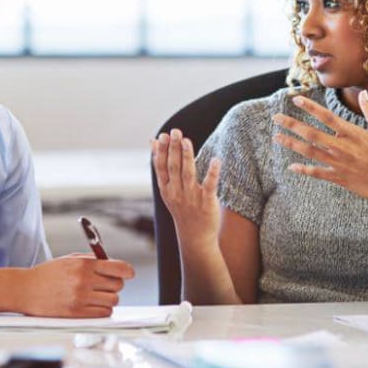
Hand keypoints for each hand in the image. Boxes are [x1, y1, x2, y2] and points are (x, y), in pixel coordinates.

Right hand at [21, 255, 134, 317]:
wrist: (25, 289)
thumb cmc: (48, 274)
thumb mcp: (69, 259)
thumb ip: (92, 261)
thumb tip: (114, 265)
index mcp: (84, 264)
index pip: (118, 268)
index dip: (127, 271)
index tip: (129, 273)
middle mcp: (84, 281)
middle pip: (118, 285)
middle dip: (115, 284)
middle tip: (106, 284)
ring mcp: (80, 298)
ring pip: (113, 300)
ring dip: (108, 298)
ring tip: (97, 295)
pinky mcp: (77, 314)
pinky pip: (103, 313)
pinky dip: (102, 309)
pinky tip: (93, 304)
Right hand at [152, 129, 221, 249]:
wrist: (195, 236)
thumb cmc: (182, 207)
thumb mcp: (167, 187)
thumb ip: (161, 164)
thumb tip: (151, 141)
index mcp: (166, 188)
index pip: (161, 167)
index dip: (161, 151)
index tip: (162, 135)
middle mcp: (176, 192)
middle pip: (173, 167)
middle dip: (173, 149)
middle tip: (175, 131)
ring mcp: (191, 198)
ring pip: (188, 174)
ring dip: (186, 156)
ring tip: (186, 140)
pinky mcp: (206, 203)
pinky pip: (209, 186)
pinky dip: (212, 173)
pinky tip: (216, 160)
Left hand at [272, 90, 367, 206]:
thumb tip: (364, 93)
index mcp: (353, 134)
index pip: (327, 116)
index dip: (310, 107)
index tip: (296, 99)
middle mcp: (343, 147)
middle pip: (312, 133)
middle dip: (292, 125)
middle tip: (275, 118)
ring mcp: (339, 163)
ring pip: (309, 152)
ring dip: (291, 144)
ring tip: (276, 137)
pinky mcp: (339, 178)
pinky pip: (317, 173)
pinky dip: (303, 170)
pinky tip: (291, 166)